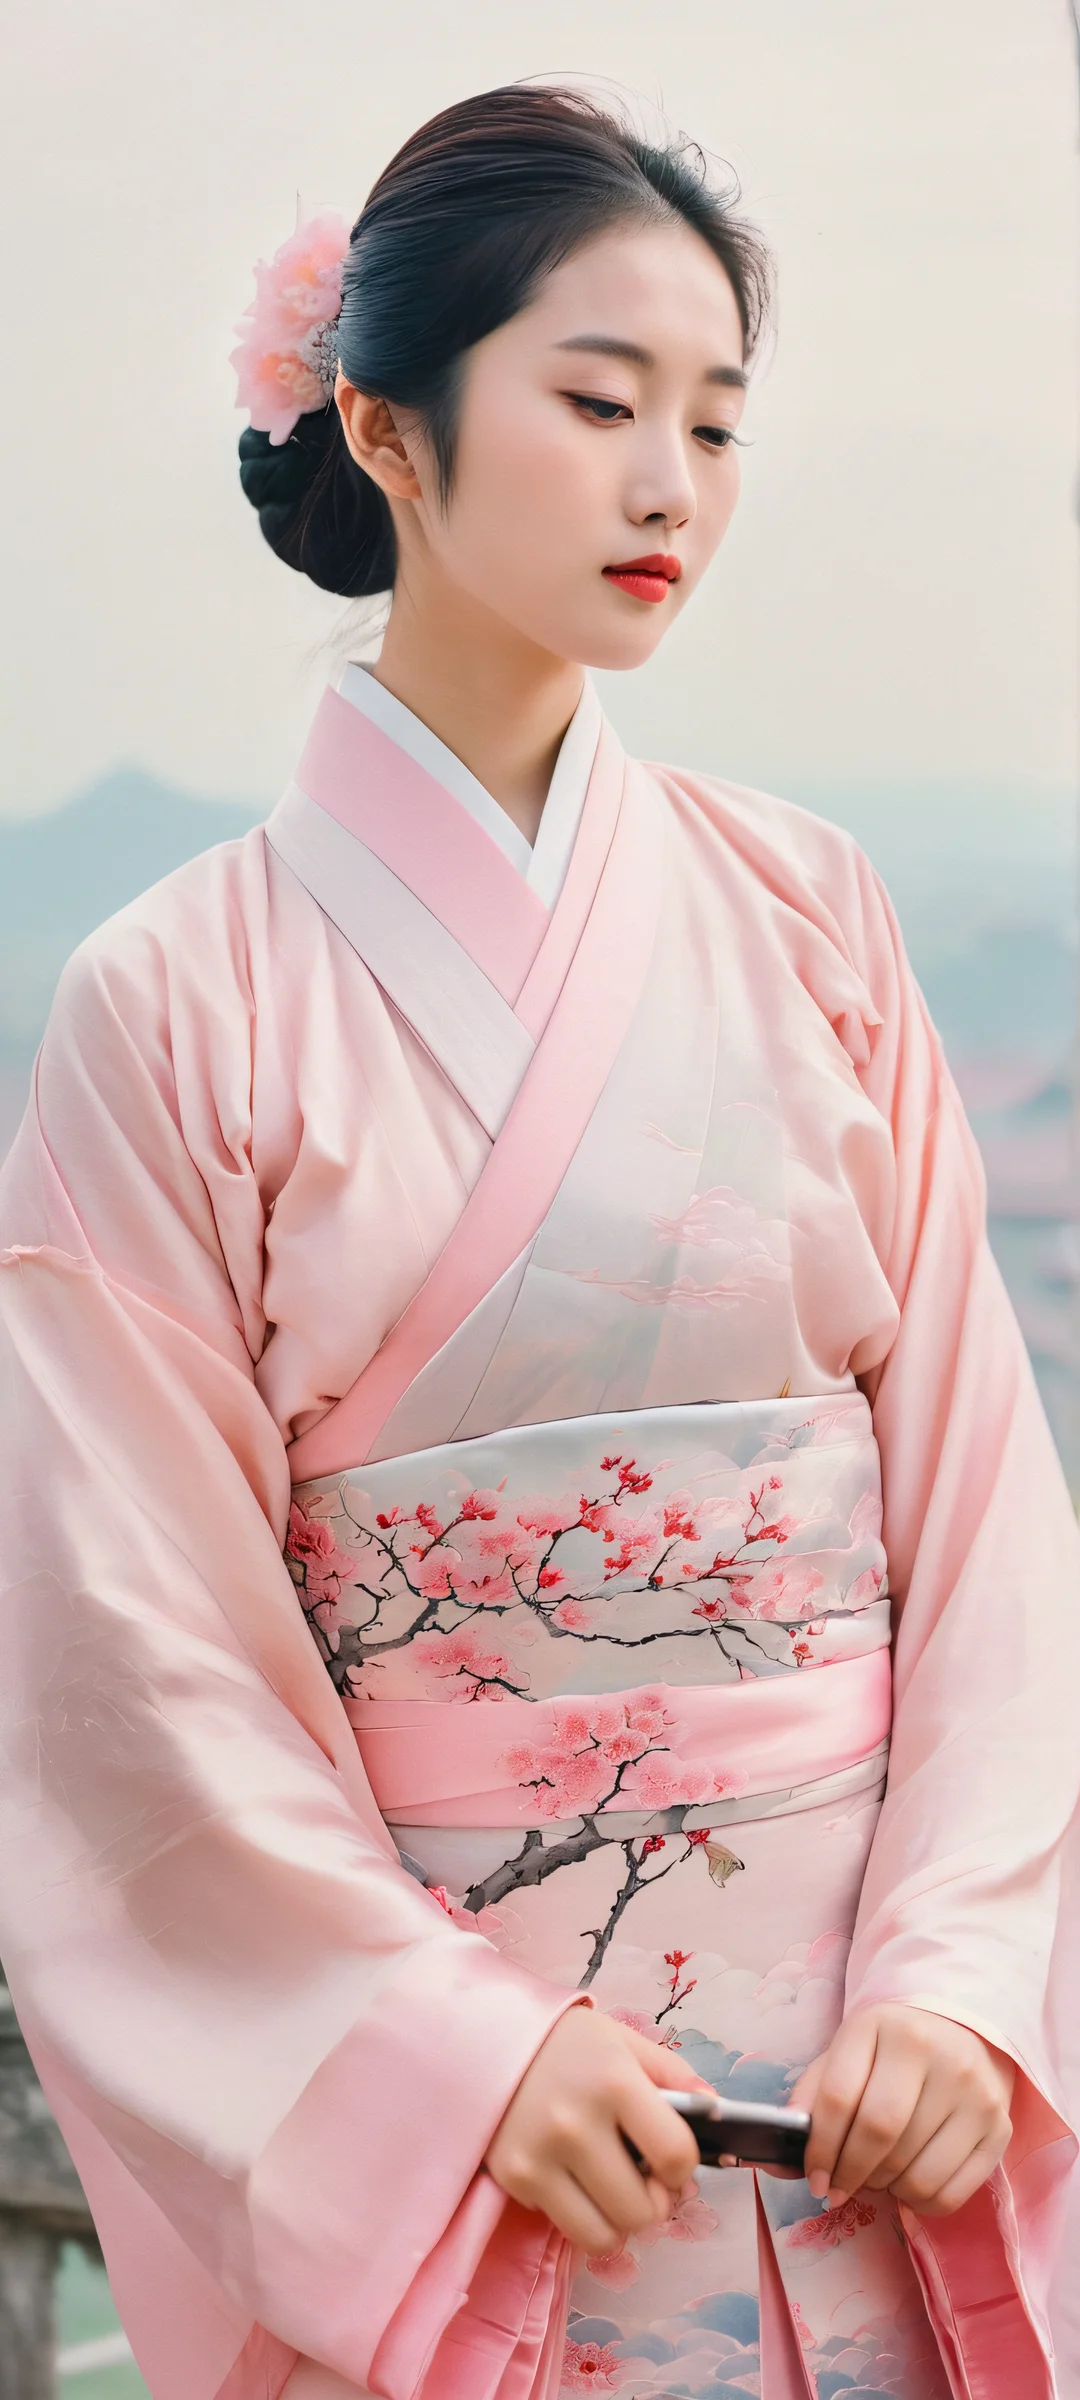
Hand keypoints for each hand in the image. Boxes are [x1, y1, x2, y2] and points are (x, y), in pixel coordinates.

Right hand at [484, 2006, 706, 2251]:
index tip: (671, 2162)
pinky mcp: (514, 2179)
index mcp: (614, 2082)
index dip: (683, 2169)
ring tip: (612, 2190)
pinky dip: (579, 2213)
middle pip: (642, 2211)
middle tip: (644, 2181)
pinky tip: (573, 2178)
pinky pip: (566, 2227)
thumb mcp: (623, 2042)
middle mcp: (577, 2124)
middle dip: (654, 2202)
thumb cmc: (564, 2041)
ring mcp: (541, 2157)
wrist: (481, 2034)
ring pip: (604, 2237)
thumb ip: (673, 2075)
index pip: (675, 2155)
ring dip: (618, 2221)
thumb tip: (716, 2113)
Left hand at [790, 2003, 1013, 2217]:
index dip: (819, 2150)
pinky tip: (908, 2184)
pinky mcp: (999, 2128)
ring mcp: (974, 2091)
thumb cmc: (890, 2049)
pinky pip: (951, 2193)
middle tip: (842, 2186)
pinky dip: (920, 2203)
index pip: (839, 2098)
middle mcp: (934, 2053)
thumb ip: (812, 2098)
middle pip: (879, 2136)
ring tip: (878, 2176)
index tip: (815, 2179)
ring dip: (886, 2189)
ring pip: (916, 2172)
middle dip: (851, 2174)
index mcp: (882, 2027)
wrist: (960, 2028)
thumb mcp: (847, 2053)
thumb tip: (778, 2162)